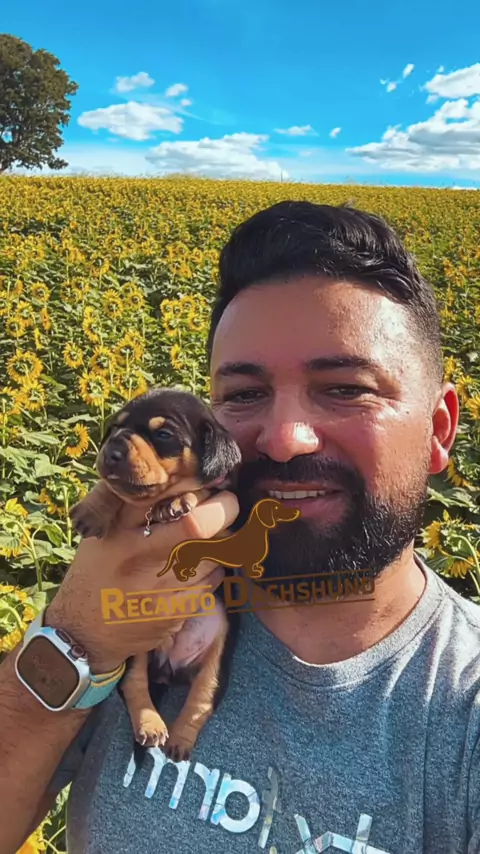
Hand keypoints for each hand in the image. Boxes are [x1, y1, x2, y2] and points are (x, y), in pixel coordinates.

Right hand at [44, 489, 238, 672]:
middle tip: (229, 504)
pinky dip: (213, 569)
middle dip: (224, 509)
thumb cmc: (97, 573)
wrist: (83, 633)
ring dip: (220, 541)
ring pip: (212, 552)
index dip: (196, 484)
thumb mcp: (102, 533)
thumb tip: (181, 478)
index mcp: (119, 528)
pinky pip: (213, 580)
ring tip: (210, 538)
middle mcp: (138, 553)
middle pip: (199, 523)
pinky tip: (197, 570)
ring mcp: (158, 585)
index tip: (208, 483)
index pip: (166, 493)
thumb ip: (133, 506)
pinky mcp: (174, 610)